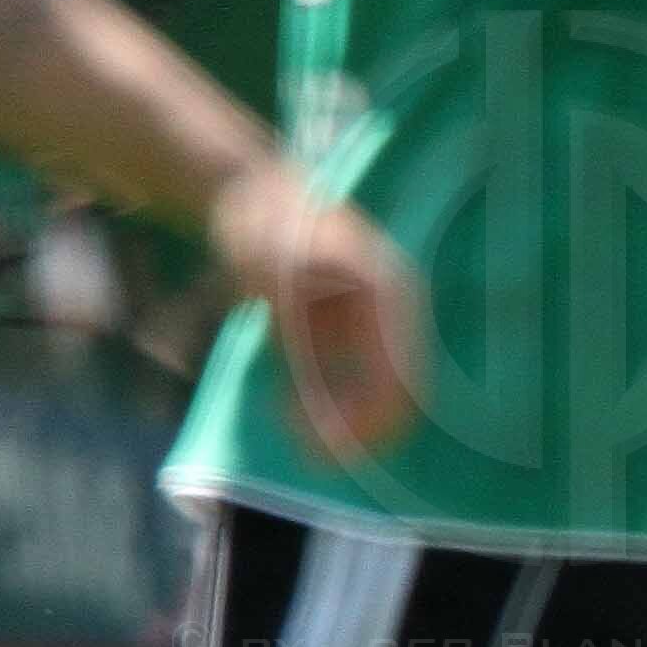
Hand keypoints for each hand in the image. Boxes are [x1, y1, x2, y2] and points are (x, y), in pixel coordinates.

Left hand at [210, 175, 422, 456]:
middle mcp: (391, 317)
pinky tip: (288, 411)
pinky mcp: (341, 329)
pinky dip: (322, 402)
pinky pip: (344, 379)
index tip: (330, 452)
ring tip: (296, 437)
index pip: (402, 382)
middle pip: (394, 393)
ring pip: (370, 392)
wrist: (244, 189)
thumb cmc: (270, 227)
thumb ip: (301, 351)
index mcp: (392, 301)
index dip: (372, 424)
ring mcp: (368, 323)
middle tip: (312, 456)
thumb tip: (318, 418)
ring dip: (340, 421)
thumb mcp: (282, 287)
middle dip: (358, 429)